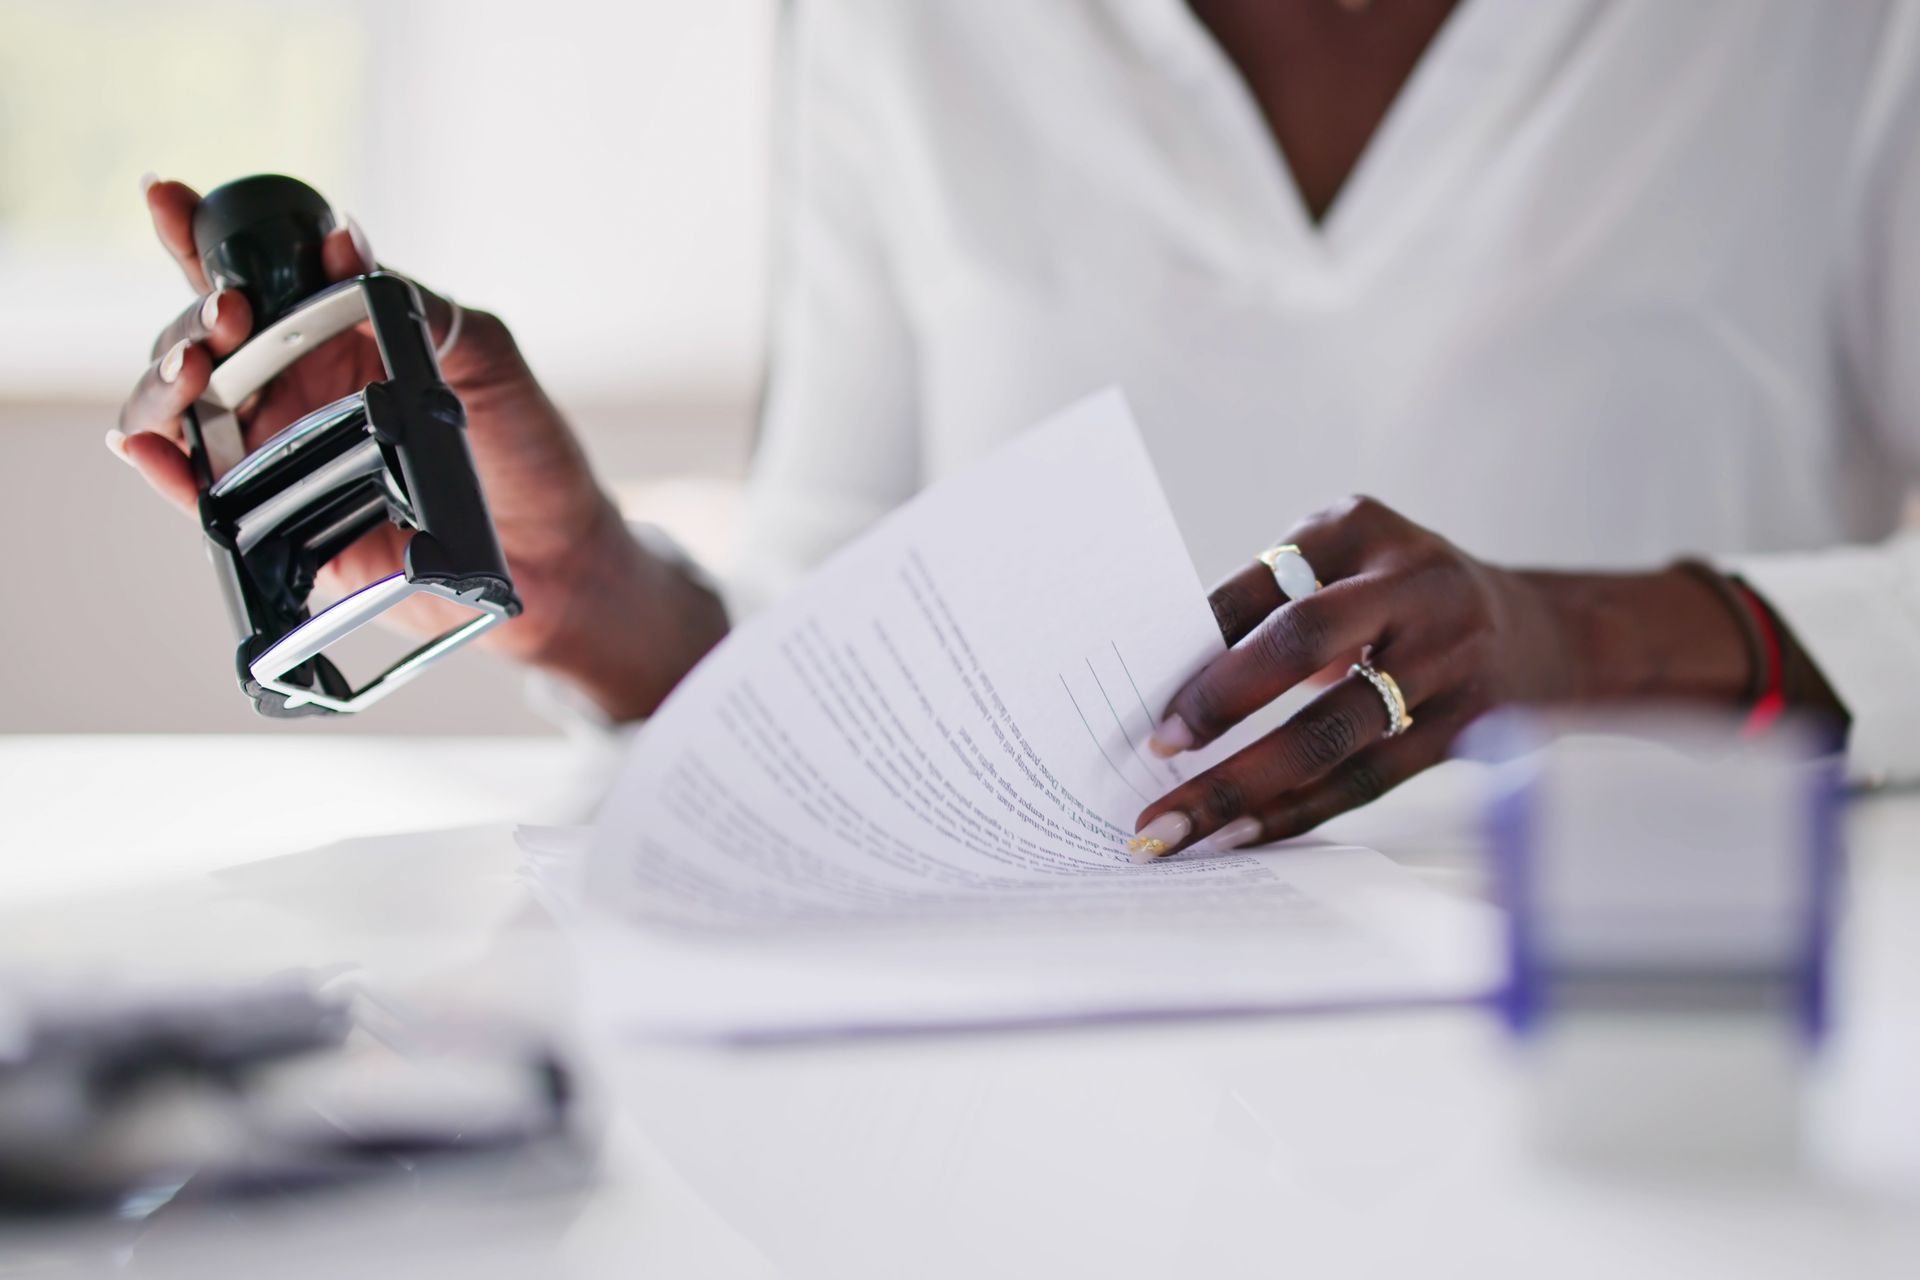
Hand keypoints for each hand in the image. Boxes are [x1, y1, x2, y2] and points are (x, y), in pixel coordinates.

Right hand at [110, 177, 723, 717]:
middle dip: (195, 318)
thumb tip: (343, 241)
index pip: (254, 276)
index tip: (175, 204)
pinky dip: (168, 470)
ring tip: (192, 370)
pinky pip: (206, 497)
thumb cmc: (525, 445)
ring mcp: (279, 455)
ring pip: (189, 412)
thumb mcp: (483, 354)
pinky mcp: (279, 526)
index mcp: (334, 335)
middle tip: (225, 313)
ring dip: (169, 385)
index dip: (202, 237)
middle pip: (205, 341)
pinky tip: (149, 446)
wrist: (553, 552)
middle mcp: (294, 389)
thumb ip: (412, 302)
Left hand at [1129, 496, 1754, 856]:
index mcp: (1363, 526)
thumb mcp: (1347, 567)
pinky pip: (1366, 781)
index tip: (1143, 697)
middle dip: (1220, 702)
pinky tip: (1241, 834)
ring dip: (1246, 785)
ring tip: (1180, 825)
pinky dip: (1295, 812)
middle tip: (1156, 750)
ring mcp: (1450, 657)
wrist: (1543, 634)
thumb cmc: (1403, 601)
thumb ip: (1271, 609)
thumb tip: (1170, 689)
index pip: (1263, 584)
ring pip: (1333, 732)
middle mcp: (1415, 583)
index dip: (1200, 641)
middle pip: (1304, 641)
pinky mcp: (1468, 728)